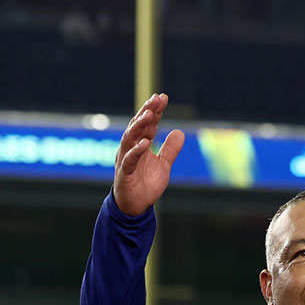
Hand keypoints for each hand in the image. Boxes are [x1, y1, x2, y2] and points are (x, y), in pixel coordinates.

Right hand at [113, 93, 184, 215]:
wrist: (135, 206)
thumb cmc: (146, 184)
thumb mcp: (164, 165)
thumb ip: (170, 150)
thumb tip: (180, 132)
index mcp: (141, 145)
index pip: (148, 125)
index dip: (155, 111)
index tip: (162, 97)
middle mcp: (131, 148)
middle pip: (138, 126)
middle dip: (147, 111)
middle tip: (156, 99)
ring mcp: (126, 159)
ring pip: (130, 138)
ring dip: (139, 125)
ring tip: (149, 114)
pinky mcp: (124, 173)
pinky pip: (129, 159)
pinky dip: (136, 150)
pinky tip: (145, 142)